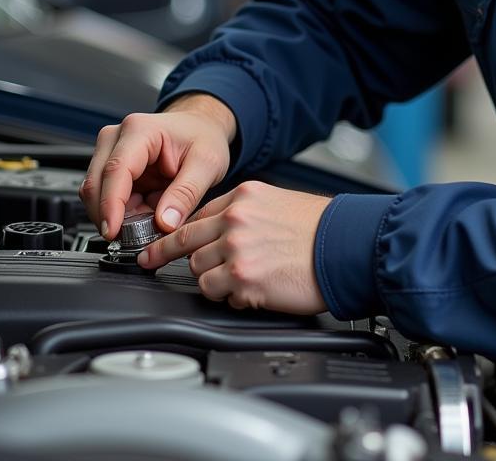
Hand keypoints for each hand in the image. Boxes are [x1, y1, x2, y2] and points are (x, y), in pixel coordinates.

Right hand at [80, 94, 237, 240]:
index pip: (115, 170)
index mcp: (140, 130)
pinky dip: (122, 214)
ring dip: (118, 216)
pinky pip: (106, 199)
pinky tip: (144, 214)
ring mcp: (109, 152)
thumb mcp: (207, 164)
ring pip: (96, 195)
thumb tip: (164, 223)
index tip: (113, 232)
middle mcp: (117, 138)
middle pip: (96, 184)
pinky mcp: (110, 169)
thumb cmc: (203, 137)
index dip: (110, 204)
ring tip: (149, 222)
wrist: (201, 127)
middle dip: (111, 216)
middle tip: (137, 237)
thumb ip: (186, 193)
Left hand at [138, 181, 331, 313]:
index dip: (173, 232)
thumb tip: (218, 231)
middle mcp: (235, 219)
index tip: (156, 243)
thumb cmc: (320, 229)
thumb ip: (244, 214)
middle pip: (186, 242)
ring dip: (212, 280)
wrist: (345, 246)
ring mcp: (237, 249)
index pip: (196, 215)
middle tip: (150, 263)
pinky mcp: (244, 278)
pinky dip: (230, 298)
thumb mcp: (278, 203)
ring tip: (239, 282)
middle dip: (165, 255)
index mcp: (243, 197)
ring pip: (198, 271)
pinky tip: (252, 292)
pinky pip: (217, 293)